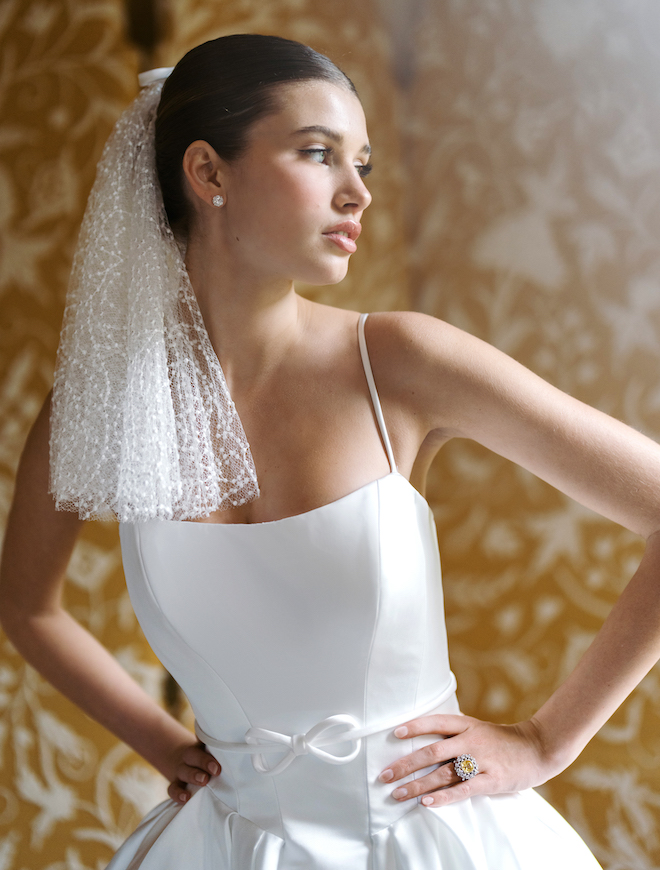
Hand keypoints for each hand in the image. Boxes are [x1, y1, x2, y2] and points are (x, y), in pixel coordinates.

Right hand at [165, 739, 220, 803]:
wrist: (182, 760)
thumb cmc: (206, 758)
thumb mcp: (213, 752)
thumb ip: (225, 753)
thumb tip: (250, 748)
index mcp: (201, 746)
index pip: (204, 743)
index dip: (211, 750)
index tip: (220, 763)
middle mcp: (190, 757)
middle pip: (193, 755)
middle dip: (204, 762)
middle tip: (216, 771)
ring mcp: (182, 770)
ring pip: (183, 771)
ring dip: (192, 775)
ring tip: (203, 782)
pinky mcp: (175, 783)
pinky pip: (172, 788)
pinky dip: (177, 793)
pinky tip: (185, 799)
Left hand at [378, 713, 561, 807]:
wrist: (537, 748)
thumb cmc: (501, 740)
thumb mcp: (477, 728)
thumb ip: (455, 732)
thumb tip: (425, 736)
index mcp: (466, 724)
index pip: (435, 722)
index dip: (414, 727)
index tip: (394, 735)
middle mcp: (470, 741)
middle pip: (432, 752)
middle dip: (405, 764)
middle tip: (385, 775)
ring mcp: (481, 761)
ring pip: (443, 774)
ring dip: (417, 785)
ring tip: (398, 794)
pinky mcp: (491, 780)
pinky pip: (463, 790)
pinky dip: (444, 797)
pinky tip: (427, 803)